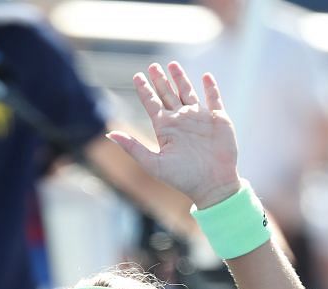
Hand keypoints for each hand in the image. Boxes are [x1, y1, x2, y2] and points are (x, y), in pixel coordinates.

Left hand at [106, 62, 240, 210]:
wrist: (213, 184)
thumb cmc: (183, 178)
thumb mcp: (154, 163)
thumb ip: (132, 147)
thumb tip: (109, 134)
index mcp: (166, 129)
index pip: (152, 104)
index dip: (145, 90)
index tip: (137, 76)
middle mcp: (181, 121)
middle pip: (167, 94)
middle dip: (160, 80)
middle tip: (152, 66)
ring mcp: (199, 118)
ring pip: (187, 92)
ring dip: (180, 78)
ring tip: (172, 64)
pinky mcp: (218, 119)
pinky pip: (214, 98)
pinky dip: (210, 87)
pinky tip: (205, 76)